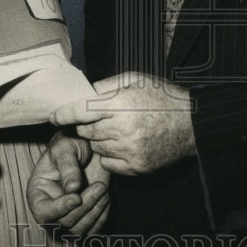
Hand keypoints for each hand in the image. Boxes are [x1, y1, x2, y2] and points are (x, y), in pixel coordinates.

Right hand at [27, 131, 109, 234]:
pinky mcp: (83, 220)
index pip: (43, 213)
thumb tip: (72, 189)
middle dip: (84, 206)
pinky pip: (92, 231)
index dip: (59, 209)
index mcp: (37, 193)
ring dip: (95, 211)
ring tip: (103, 188)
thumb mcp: (66, 148)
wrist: (88, 148)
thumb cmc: (71, 144)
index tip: (76, 196)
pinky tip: (106, 197)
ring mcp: (66, 217)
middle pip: (63, 223)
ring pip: (79, 230)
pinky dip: (102, 216)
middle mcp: (50, 210)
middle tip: (100, 186)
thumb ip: (68, 167)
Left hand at [51, 72, 195, 175]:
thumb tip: (84, 92)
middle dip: (87, 125)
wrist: (193, 124)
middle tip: (102, 119)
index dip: (62, 114)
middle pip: (85, 131)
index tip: (53, 117)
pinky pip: (109, 164)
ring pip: (97, 147)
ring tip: (120, 130)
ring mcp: (129, 150)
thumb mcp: (136, 80)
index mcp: (120, 104)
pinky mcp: (136, 166)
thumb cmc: (163, 97)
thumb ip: (107, 85)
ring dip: (101, 140)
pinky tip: (126, 144)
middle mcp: (122, 128)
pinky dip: (111, 155)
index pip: (79, 110)